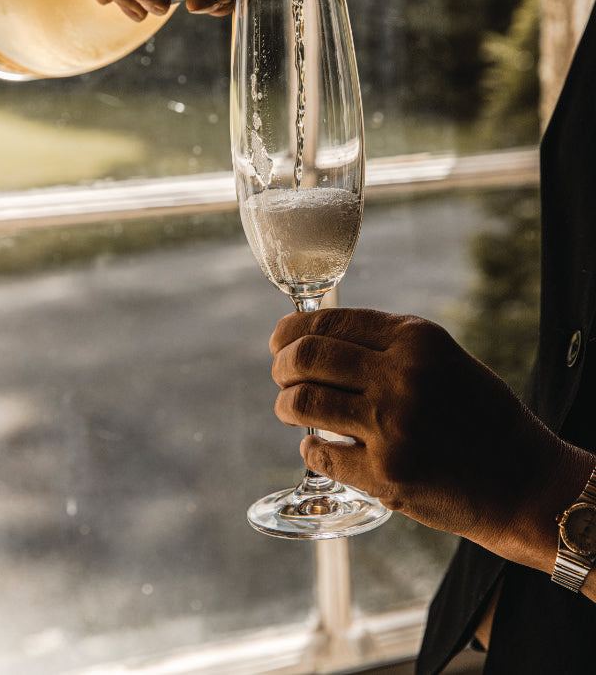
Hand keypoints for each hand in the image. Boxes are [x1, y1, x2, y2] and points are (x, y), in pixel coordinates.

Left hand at [270, 307, 577, 562]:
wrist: (520, 479)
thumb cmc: (477, 413)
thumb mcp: (441, 357)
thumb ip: (385, 343)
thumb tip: (313, 336)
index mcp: (415, 338)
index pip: (328, 321)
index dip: (291, 330)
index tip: (279, 340)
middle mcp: (401, 375)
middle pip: (305, 357)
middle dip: (280, 365)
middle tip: (280, 376)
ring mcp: (391, 425)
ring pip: (302, 403)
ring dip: (285, 406)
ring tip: (290, 411)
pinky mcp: (385, 473)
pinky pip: (319, 453)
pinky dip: (309, 448)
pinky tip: (317, 446)